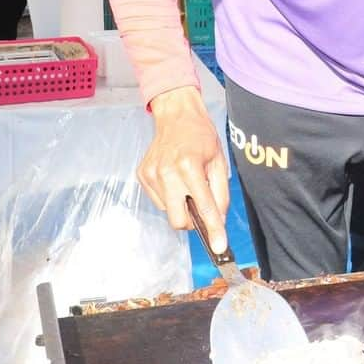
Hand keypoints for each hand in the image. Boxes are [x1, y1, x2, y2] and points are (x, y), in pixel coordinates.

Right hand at [140, 85, 230, 250]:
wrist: (177, 115)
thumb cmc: (201, 136)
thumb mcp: (219, 161)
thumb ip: (221, 193)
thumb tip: (219, 222)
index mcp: (189, 166)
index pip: (203, 207)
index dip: (213, 230)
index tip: (218, 247)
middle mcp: (167, 172)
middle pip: (179, 221)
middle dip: (192, 220)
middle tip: (200, 203)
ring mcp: (151, 174)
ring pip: (169, 212)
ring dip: (181, 205)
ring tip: (186, 181)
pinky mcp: (142, 175)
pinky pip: (159, 201)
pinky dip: (170, 197)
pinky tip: (175, 178)